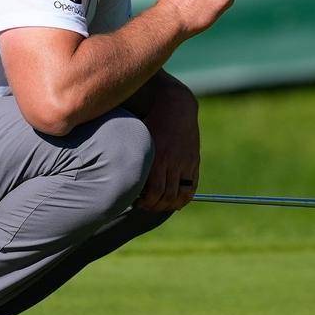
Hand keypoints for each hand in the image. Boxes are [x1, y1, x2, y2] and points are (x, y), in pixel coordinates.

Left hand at [136, 81, 199, 211]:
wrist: (176, 108)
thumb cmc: (151, 122)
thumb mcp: (138, 138)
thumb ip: (132, 158)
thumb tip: (119, 177)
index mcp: (157, 158)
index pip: (154, 193)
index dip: (146, 203)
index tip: (138, 202)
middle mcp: (173, 162)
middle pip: (167, 197)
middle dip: (155, 206)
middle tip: (147, 205)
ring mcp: (186, 163)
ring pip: (180, 195)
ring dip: (169, 205)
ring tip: (160, 205)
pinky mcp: (194, 162)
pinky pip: (192, 187)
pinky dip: (184, 198)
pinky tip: (175, 201)